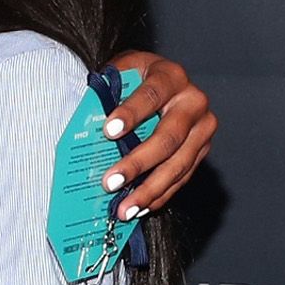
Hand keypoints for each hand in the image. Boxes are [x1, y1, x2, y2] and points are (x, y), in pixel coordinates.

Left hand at [104, 53, 213, 219]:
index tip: (108, 131)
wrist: (161, 81)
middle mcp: (193, 101)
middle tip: (110, 183)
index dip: (131, 113)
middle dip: (138, 163)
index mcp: (170, 75)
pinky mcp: (202, 150)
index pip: (152, 94)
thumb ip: (105, 93)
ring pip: (178, 164)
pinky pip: (182, 178)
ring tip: (124, 209)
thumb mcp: (119, 75)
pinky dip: (159, 195)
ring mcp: (202, 128)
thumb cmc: (132, 80)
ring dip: (149, 190)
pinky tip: (139, 207)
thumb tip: (82, 124)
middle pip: (168, 137)